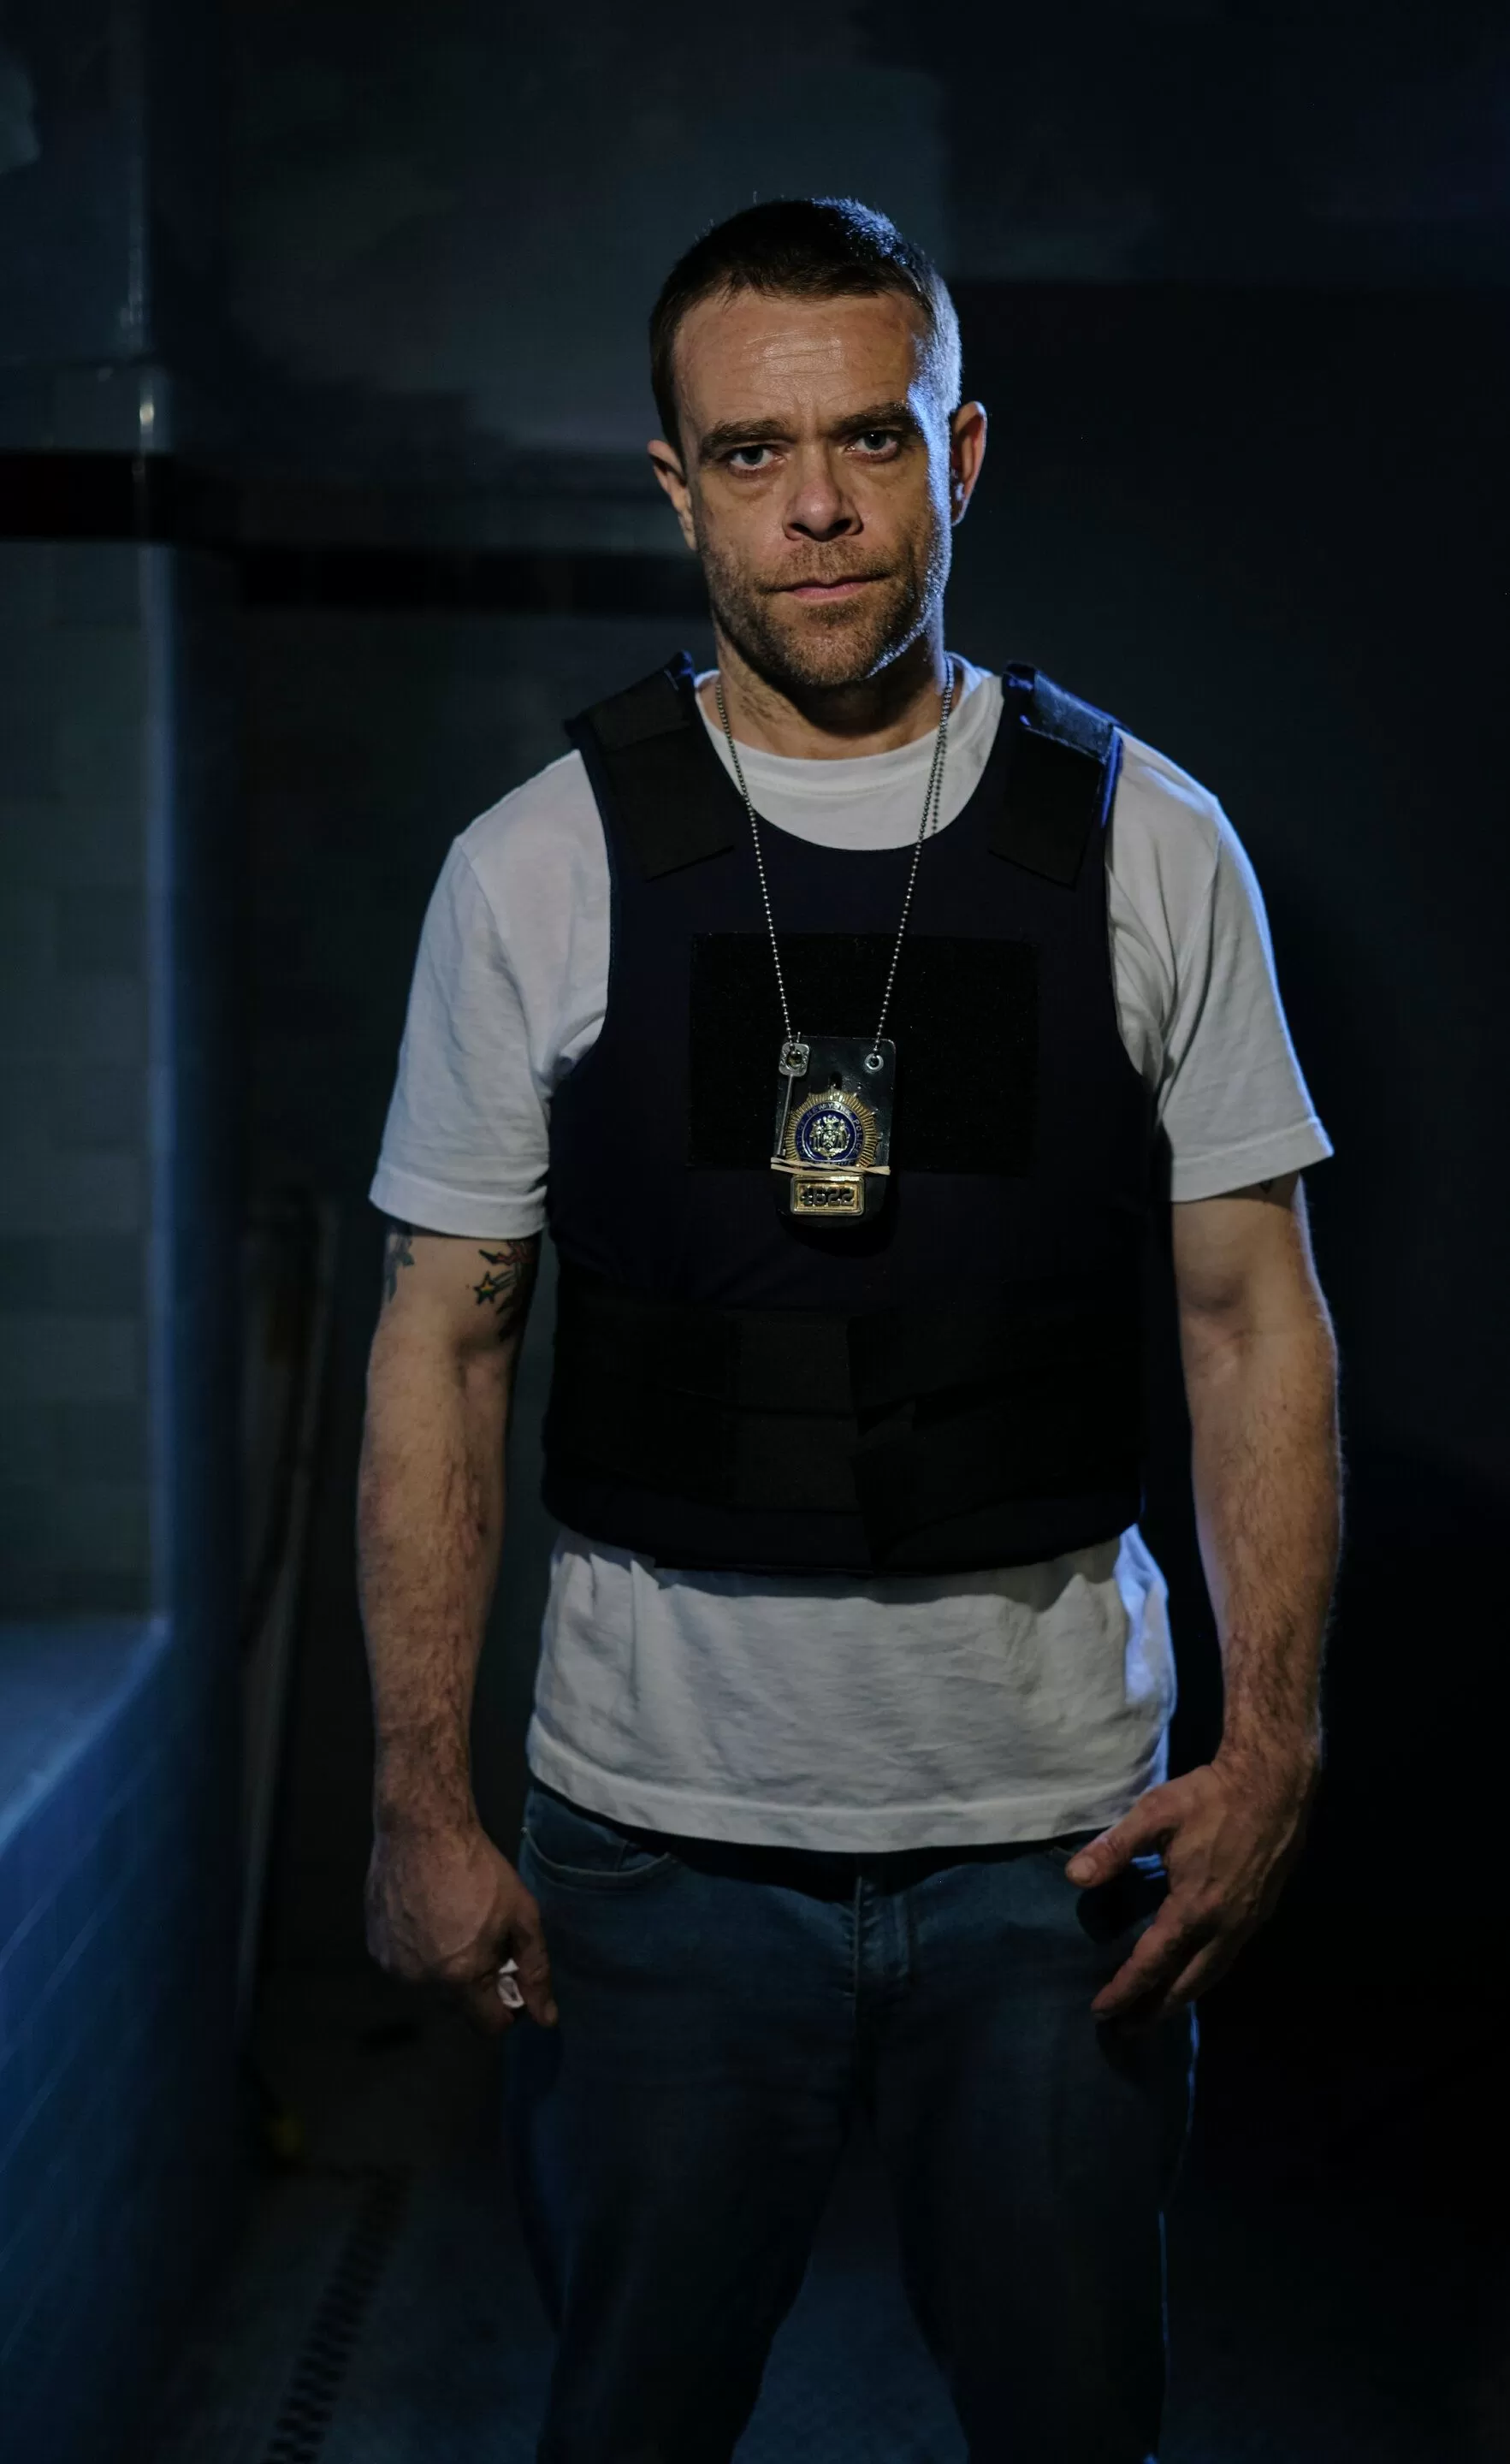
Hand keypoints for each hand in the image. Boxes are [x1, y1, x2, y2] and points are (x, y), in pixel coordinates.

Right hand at [365, 1815, 557, 2036]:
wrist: (422, 1830)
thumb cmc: (478, 1869)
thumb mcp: (521, 1915)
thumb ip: (535, 1970)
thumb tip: (547, 2018)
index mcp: (460, 1978)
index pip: (489, 2026)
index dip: (509, 2009)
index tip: (512, 1980)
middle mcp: (421, 1981)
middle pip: (459, 2006)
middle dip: (476, 1984)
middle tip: (486, 1941)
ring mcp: (393, 1965)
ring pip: (430, 1985)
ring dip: (445, 1969)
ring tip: (454, 1922)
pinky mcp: (375, 1946)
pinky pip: (405, 1964)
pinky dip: (419, 1951)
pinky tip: (427, 1915)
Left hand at [1063, 1746, 1318, 2029]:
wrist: (1274, 1784)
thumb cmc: (1211, 1797)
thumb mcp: (1154, 1815)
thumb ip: (1113, 1849)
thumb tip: (1075, 1877)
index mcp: (1195, 1908)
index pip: (1152, 1962)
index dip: (1125, 1989)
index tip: (1100, 2010)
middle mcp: (1224, 1926)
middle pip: (1186, 1983)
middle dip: (1154, 2009)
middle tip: (1126, 2028)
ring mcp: (1248, 1922)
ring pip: (1212, 1974)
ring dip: (1182, 1996)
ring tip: (1156, 2010)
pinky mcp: (1260, 1912)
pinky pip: (1227, 1958)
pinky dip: (1204, 1975)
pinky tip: (1193, 1971)